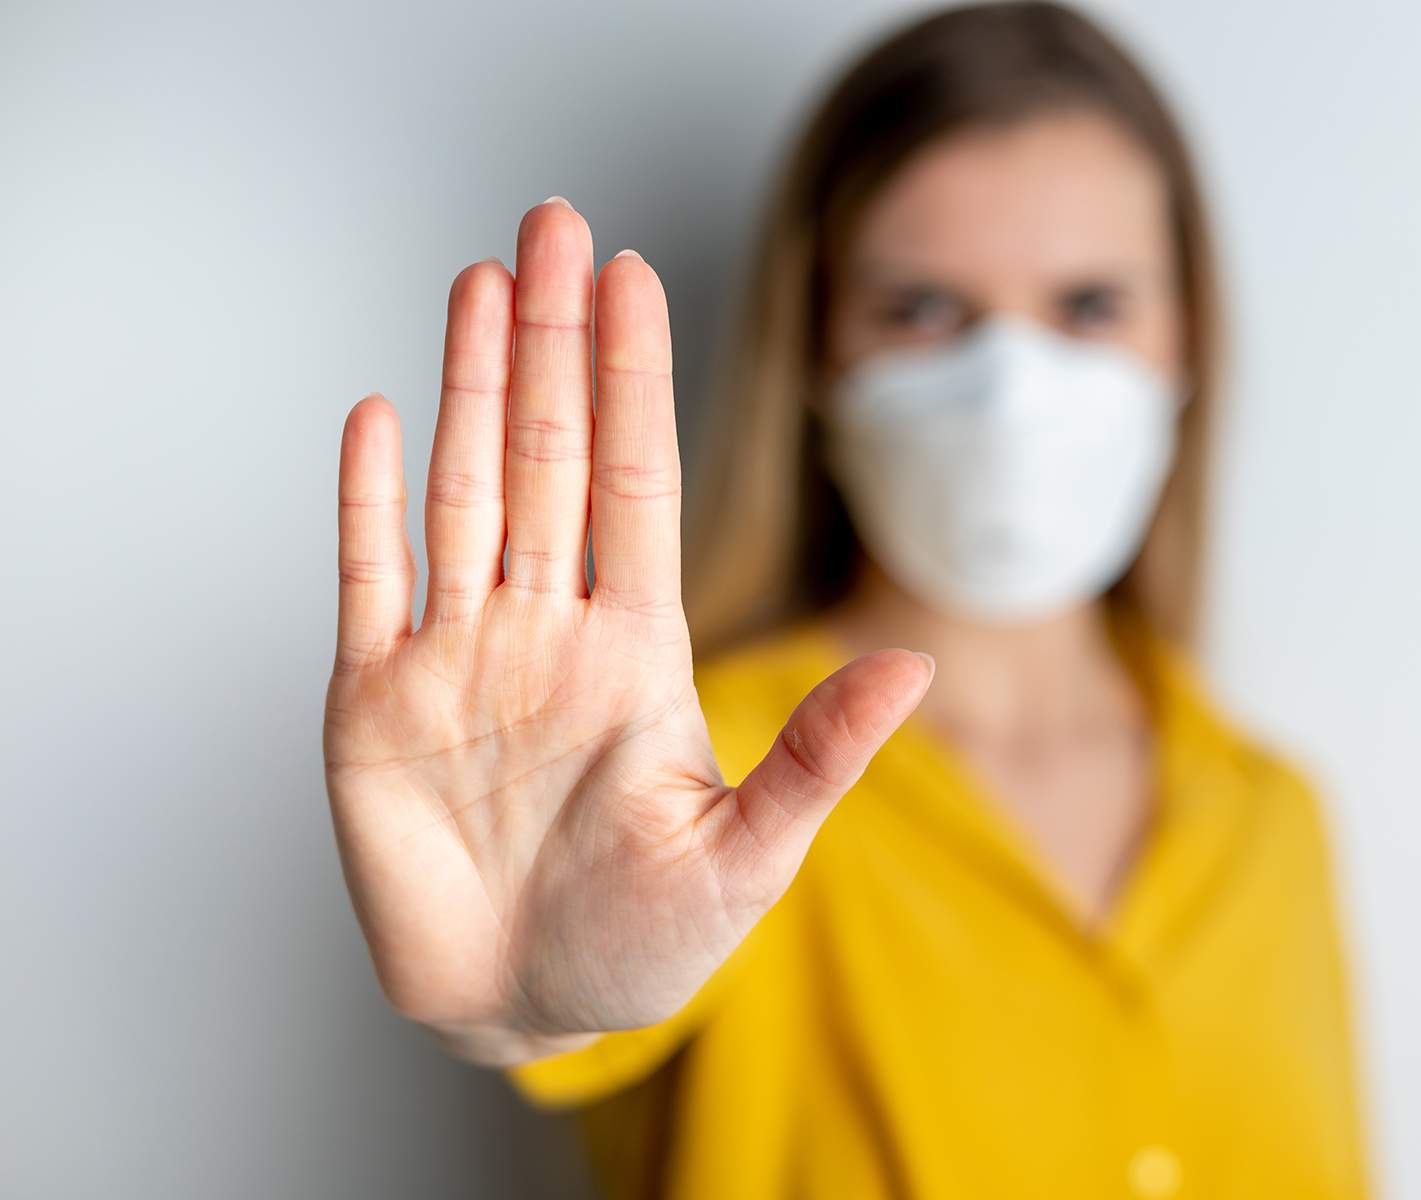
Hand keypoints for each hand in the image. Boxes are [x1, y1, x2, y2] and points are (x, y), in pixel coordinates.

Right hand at [321, 199, 931, 1065]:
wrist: (524, 1007)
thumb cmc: (645, 944)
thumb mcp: (749, 855)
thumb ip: (817, 755)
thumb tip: (915, 667)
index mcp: (636, 649)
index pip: (635, 481)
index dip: (631, 379)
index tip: (634, 280)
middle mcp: (548, 628)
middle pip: (549, 453)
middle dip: (551, 340)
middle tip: (555, 225)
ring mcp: (459, 655)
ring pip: (465, 488)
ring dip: (467, 384)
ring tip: (480, 280)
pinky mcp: (375, 702)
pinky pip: (371, 577)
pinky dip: (369, 499)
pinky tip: (381, 414)